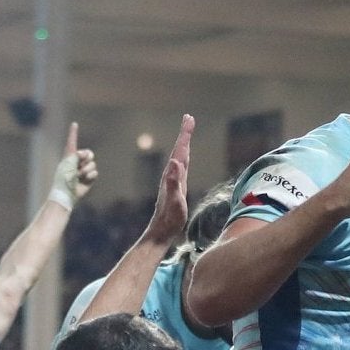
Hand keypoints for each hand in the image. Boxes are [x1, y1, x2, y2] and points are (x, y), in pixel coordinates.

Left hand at [49, 124, 99, 207]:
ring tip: (78, 175)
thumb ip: (78, 154)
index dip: (73, 133)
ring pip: (93, 163)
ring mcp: (83, 170)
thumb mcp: (69, 162)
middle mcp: (76, 162)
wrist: (66, 192)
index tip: (74, 124)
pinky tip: (84, 180)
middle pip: (89, 153)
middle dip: (86, 156)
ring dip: (86, 169)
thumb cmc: (64, 177)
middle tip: (80, 162)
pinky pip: (95, 172)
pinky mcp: (89, 179)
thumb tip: (88, 155)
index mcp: (69, 156)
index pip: (72, 142)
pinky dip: (90, 175)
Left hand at [137, 114, 194, 246]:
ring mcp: (173, 181)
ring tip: (187, 132)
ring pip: (180, 157)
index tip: (188, 119)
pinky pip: (181, 166)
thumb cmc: (169, 219)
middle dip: (185, 134)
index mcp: (173, 175)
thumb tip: (174, 163)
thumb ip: (173, 183)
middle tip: (189, 118)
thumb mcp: (174, 201)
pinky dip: (183, 157)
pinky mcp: (175, 187)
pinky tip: (184, 158)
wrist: (161, 231)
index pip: (180, 150)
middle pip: (180, 150)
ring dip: (184, 143)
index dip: (185, 135)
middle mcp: (172, 175)